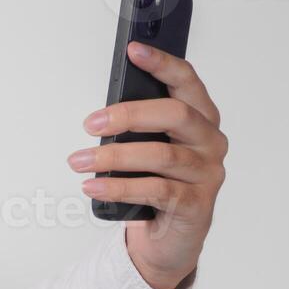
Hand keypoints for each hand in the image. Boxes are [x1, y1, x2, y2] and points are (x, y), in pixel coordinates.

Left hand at [67, 42, 227, 288]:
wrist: (170, 238)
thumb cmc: (157, 183)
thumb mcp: (147, 148)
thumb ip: (138, 126)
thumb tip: (104, 112)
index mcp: (200, 119)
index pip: (186, 82)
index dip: (162, 63)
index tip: (134, 50)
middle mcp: (209, 142)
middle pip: (175, 115)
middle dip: (129, 114)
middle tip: (91, 122)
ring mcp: (206, 174)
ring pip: (161, 155)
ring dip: (113, 157)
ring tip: (79, 160)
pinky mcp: (195, 205)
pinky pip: (155, 190)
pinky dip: (118, 188)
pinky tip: (93, 186)